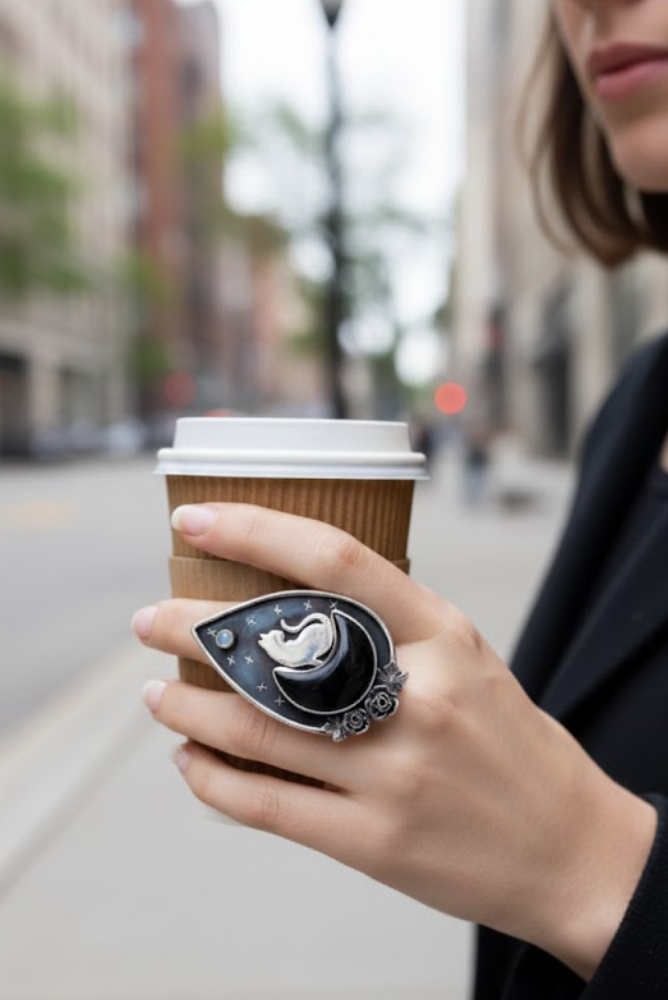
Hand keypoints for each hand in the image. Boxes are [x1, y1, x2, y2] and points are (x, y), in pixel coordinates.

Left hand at [133, 502, 656, 980]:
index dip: (256, 529)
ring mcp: (393, 773)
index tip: (195, 518)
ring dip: (185, 708)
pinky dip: (211, 779)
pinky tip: (188, 760)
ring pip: (255, 730)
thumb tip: (290, 605)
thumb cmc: (509, 741)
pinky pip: (266, 805)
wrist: (569, 848)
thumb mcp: (468, 658)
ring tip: (153, 693)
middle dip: (192, 630)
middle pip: (276, 650)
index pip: (336, 561)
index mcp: (443, 636)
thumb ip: (392, 627)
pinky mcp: (373, 841)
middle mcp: (417, 698)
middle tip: (148, 622)